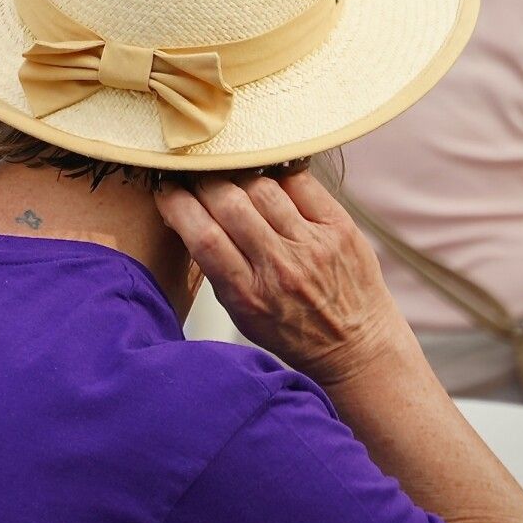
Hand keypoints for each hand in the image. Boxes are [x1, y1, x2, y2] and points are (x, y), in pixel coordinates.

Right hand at [154, 170, 406, 390]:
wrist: (356, 346)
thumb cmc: (293, 332)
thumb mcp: (242, 315)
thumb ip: (218, 269)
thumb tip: (188, 214)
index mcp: (248, 295)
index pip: (203, 236)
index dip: (177, 204)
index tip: (167, 191)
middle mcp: (280, 268)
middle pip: (229, 203)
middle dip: (203, 183)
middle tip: (198, 180)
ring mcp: (313, 245)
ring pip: (261, 187)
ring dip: (238, 178)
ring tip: (234, 182)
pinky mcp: (340, 228)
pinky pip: (300, 182)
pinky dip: (278, 176)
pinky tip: (270, 183)